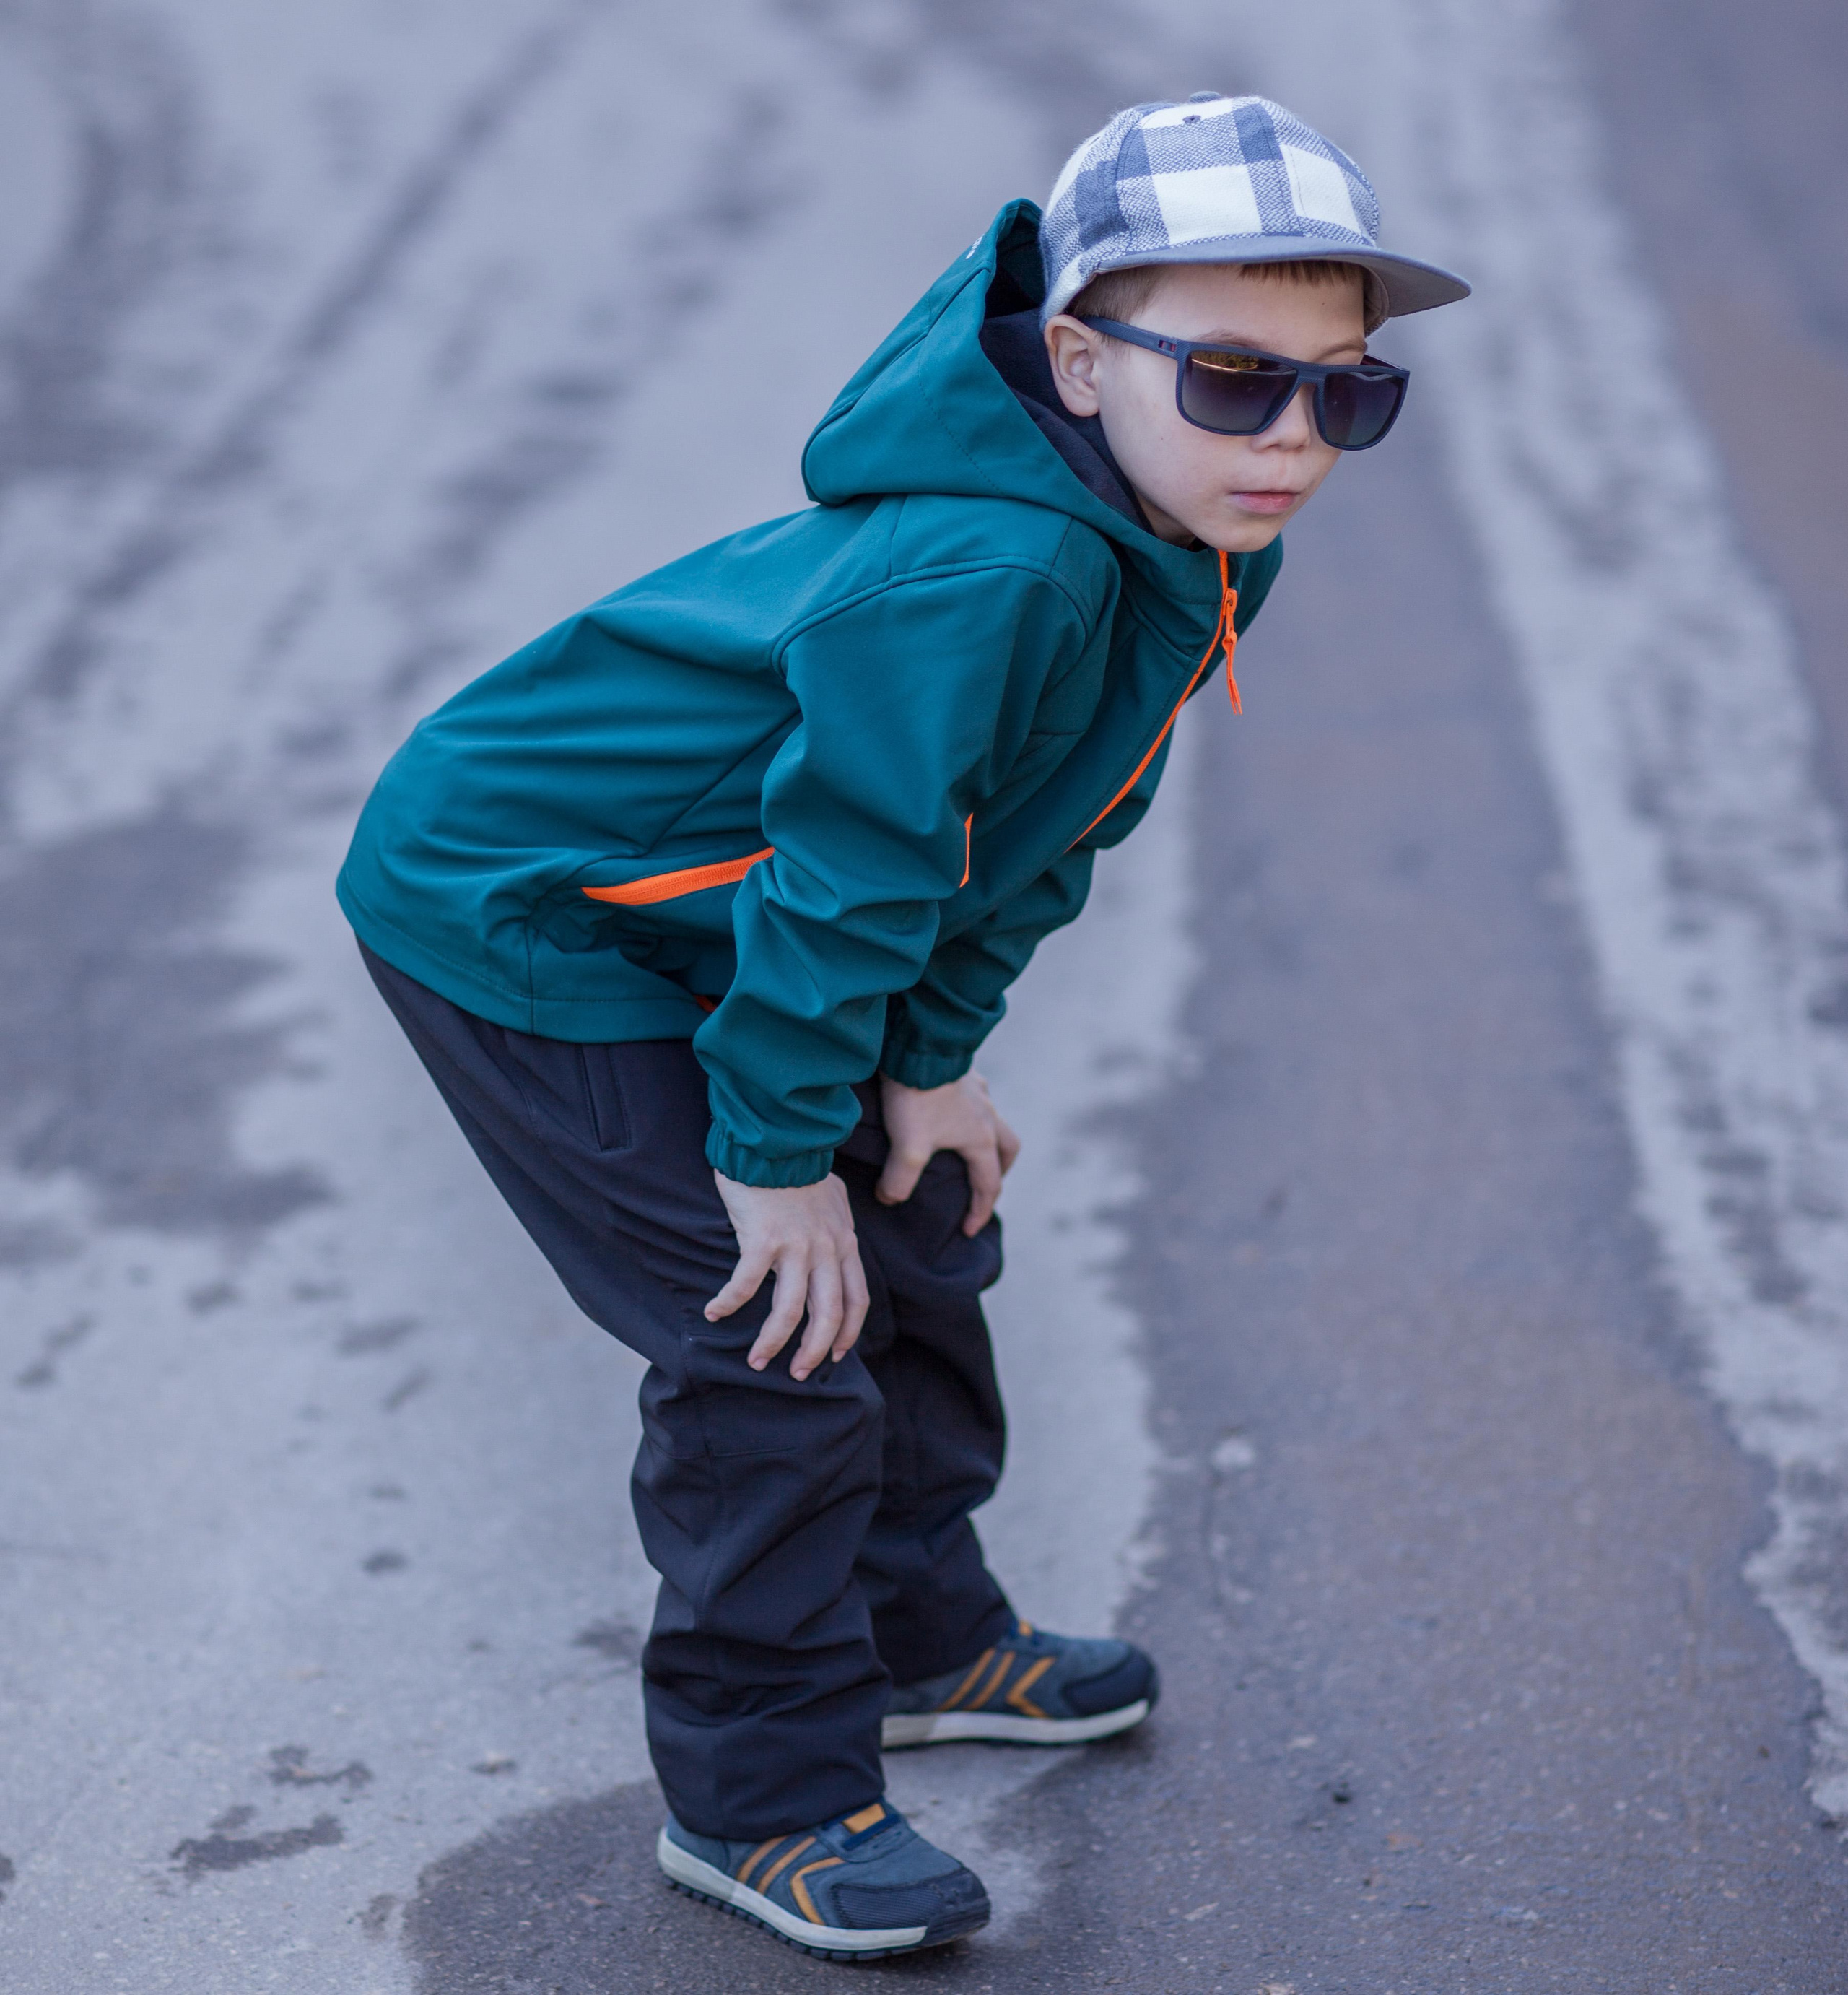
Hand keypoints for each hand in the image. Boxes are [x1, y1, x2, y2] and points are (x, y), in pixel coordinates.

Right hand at [706, 1172, 869, 1379]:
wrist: (776, 1139)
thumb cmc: (798, 1167)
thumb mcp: (833, 1200)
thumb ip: (836, 1226)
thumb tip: (838, 1241)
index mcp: (844, 1243)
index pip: (856, 1301)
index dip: (847, 1333)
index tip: (835, 1355)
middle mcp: (826, 1249)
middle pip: (828, 1315)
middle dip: (813, 1352)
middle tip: (795, 1373)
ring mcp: (796, 1245)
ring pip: (790, 1310)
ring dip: (772, 1341)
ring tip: (757, 1361)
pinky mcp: (762, 1238)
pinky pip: (746, 1284)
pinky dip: (729, 1303)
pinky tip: (714, 1314)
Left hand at [876, 1071, 1020, 1235]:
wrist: (917, 1048)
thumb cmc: (917, 1098)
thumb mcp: (908, 1147)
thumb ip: (900, 1181)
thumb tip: (890, 1198)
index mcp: (981, 1139)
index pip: (989, 1184)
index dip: (979, 1211)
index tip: (968, 1230)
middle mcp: (987, 1116)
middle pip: (1007, 1150)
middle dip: (999, 1172)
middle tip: (983, 1186)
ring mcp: (978, 1093)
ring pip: (995, 1122)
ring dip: (988, 1141)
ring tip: (968, 1149)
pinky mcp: (964, 1074)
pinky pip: (977, 1099)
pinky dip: (970, 1113)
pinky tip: (950, 1110)